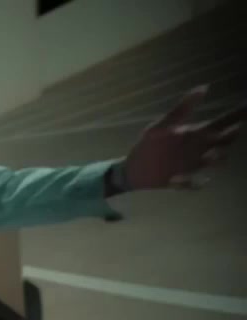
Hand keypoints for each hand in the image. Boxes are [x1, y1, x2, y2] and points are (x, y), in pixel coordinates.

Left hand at [122, 85, 243, 190]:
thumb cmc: (148, 145)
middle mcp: (200, 149)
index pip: (224, 122)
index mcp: (197, 133)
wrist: (132, 169)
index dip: (239, 115)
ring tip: (211, 154)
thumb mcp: (161, 125)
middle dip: (231, 136)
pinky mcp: (182, 181)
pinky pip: (194, 184)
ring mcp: (193, 165)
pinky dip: (195, 183)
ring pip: (216, 161)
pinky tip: (192, 180)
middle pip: (226, 141)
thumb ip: (182, 109)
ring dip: (217, 158)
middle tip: (233, 129)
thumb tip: (204, 87)